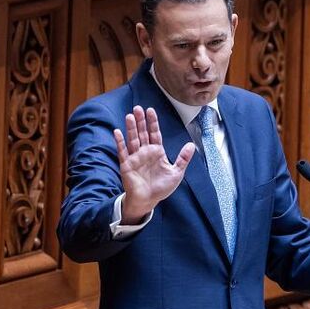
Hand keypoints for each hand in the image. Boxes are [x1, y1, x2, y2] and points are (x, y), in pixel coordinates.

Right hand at [114, 106, 195, 222]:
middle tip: (138, 108)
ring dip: (131, 128)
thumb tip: (191, 145)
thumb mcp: (176, 173)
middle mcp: (145, 152)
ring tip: (130, 116)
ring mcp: (135, 158)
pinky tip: (117, 132)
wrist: (148, 201)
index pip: (154, 133)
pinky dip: (120, 142)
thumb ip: (183, 158)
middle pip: (142, 133)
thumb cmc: (161, 188)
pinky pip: (123, 152)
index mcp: (156, 152)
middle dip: (141, 121)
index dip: (153, 122)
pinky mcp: (126, 165)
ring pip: (133, 139)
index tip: (151, 110)